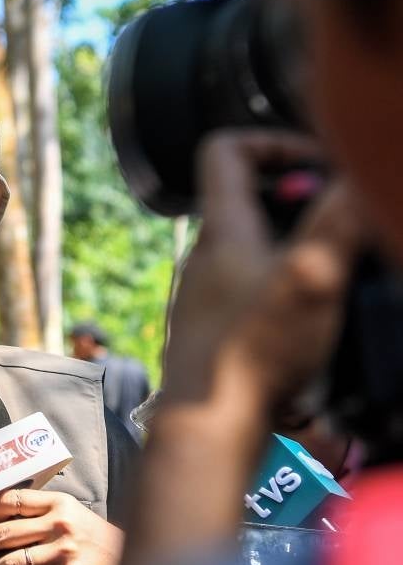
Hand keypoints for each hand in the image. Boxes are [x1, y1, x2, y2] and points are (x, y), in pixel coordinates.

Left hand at [0, 488, 123, 564]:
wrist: (130, 559)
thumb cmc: (92, 536)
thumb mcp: (70, 514)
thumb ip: (42, 515)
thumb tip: (2, 523)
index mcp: (57, 503)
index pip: (13, 500)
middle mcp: (59, 524)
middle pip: (4, 533)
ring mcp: (64, 551)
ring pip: (14, 563)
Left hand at [113, 130, 367, 564]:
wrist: (209, 423)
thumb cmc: (251, 352)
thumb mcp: (311, 274)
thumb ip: (339, 219)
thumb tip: (358, 174)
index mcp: (222, 228)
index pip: (225, 149)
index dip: (273, 141)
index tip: (318, 164)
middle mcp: (206, 253)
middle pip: (248, 197)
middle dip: (302, 200)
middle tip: (343, 223)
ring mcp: (207, 291)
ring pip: (255, 243)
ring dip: (298, 244)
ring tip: (339, 267)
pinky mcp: (216, 326)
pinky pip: (252, 284)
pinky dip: (286, 282)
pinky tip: (315, 311)